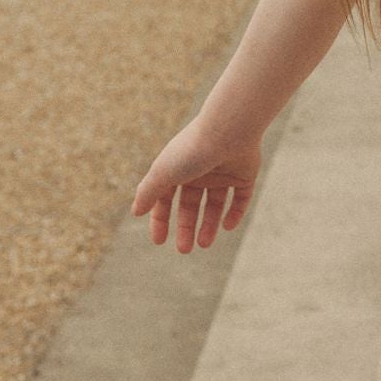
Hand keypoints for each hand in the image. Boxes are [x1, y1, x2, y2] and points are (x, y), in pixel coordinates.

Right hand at [131, 106, 261, 251]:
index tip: (159, 241)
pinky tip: (226, 226)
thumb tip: (136, 211)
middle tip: (184, 250)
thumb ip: (148, 192)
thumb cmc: (192, 150)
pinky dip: (235, 213)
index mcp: (177, 167)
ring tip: (204, 244)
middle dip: (186, 228)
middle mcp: (199, 170)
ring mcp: (223, 172)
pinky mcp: (245, 173)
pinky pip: (240, 198)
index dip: (160, 219)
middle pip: (190, 205)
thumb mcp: (163, 172)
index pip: (165, 198)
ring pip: (215, 204)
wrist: (229, 130)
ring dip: (209, 226)